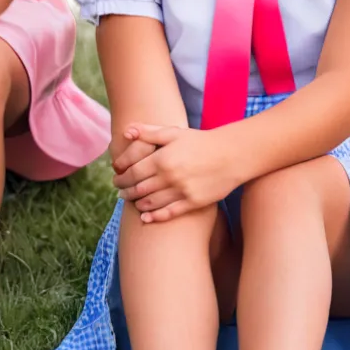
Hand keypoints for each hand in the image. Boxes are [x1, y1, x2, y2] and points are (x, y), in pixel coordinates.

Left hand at [112, 123, 238, 222]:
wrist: (232, 155)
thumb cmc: (201, 141)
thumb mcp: (174, 132)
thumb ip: (149, 132)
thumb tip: (126, 131)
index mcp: (163, 158)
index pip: (133, 172)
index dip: (121, 177)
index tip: (116, 178)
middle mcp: (170, 176)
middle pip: (139, 189)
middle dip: (126, 191)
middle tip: (120, 192)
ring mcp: (182, 191)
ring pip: (151, 203)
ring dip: (137, 204)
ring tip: (132, 202)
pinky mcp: (193, 203)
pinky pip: (169, 213)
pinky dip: (154, 217)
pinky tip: (145, 217)